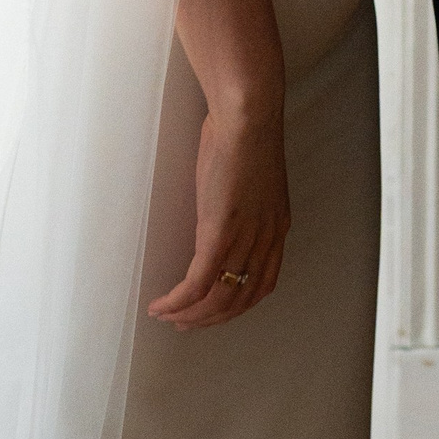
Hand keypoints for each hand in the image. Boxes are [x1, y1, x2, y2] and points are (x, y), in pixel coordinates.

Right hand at [148, 94, 289, 331]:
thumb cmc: (244, 131)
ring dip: (191, 315)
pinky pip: (197, 282)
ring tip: (169, 319)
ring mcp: (244, 238)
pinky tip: (161, 307)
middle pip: (240, 299)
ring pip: (218, 298)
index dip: (237, 305)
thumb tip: (219, 211)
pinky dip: (178, 301)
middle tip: (185, 324)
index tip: (215, 311)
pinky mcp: (219, 232)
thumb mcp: (249, 176)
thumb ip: (239, 202)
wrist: (247, 114)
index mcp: (277, 227)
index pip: (263, 284)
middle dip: (211, 318)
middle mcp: (266, 239)